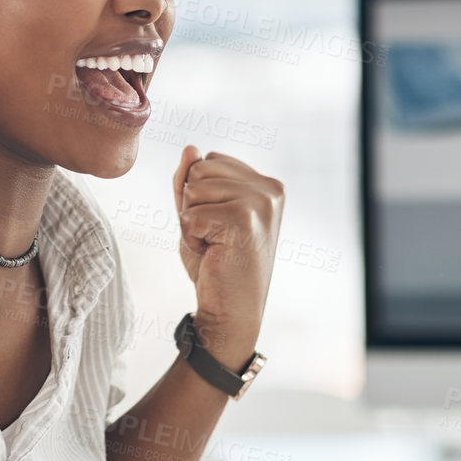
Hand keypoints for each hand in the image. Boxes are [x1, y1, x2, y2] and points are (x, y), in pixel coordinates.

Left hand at [171, 145, 284, 361]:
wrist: (229, 311)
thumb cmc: (216, 264)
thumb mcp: (199, 214)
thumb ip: (191, 181)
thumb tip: (190, 148)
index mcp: (265, 184)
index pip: (208, 160)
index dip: (198, 195)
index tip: (218, 226)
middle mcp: (270, 188)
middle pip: (199, 170)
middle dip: (193, 206)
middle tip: (215, 238)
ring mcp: (261, 202)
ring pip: (193, 190)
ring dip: (192, 223)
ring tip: (215, 246)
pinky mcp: (245, 219)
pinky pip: (190, 215)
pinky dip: (191, 238)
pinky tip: (214, 255)